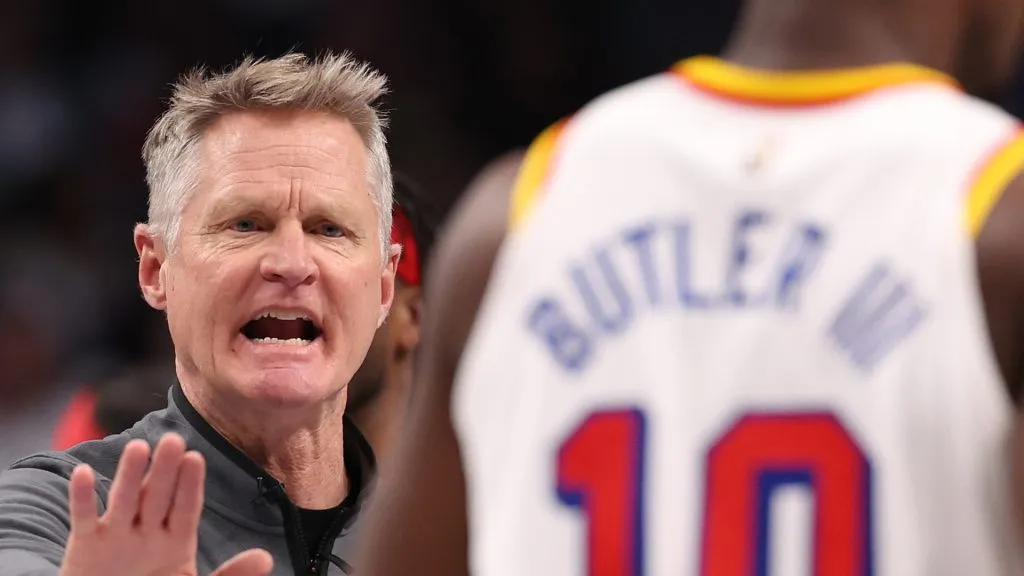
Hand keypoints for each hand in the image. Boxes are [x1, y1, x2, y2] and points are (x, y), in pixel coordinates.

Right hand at [60, 433, 272, 575]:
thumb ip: (230, 575)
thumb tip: (267, 559)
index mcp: (176, 539)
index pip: (186, 508)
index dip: (190, 485)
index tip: (195, 458)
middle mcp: (147, 531)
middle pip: (158, 496)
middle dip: (165, 471)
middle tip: (174, 439)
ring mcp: (115, 536)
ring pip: (124, 500)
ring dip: (129, 475)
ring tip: (138, 447)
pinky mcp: (85, 547)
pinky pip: (83, 519)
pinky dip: (82, 497)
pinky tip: (83, 472)